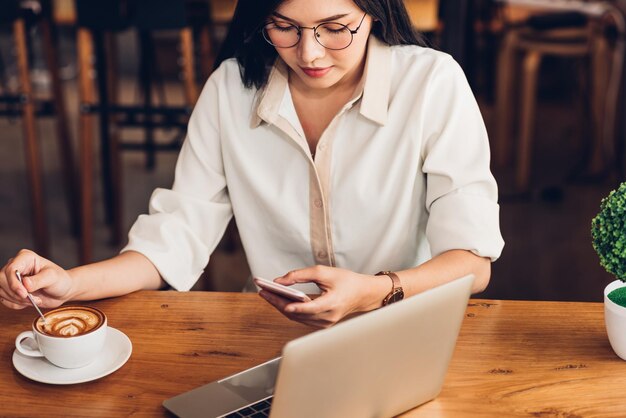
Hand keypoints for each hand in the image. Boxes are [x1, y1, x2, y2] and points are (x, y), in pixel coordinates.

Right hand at [0, 249, 73, 309]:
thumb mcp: (53, 277)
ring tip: (35, 299)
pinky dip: (16, 304)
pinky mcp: (10, 289)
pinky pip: (4, 299)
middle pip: (2, 280)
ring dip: (18, 300)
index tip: (24, 293)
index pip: (11, 269)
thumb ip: (39, 280)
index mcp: (25, 257)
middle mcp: (16, 266)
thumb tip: (25, 283)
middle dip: (16, 293)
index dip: (14, 283)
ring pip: (2, 291)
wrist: (62, 290)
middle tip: (33, 298)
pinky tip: (30, 301)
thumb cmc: (60, 280)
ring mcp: (11, 278)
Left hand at [258, 265, 388, 327]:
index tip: (282, 302)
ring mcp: (325, 323)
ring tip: (266, 294)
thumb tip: (279, 281)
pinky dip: (289, 310)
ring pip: (297, 318)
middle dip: (278, 303)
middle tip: (263, 291)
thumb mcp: (324, 272)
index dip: (296, 306)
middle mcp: (328, 317)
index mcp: (332, 304)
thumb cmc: (346, 281)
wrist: (362, 294)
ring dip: (280, 306)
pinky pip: (301, 319)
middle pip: (298, 314)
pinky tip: (279, 300)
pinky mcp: (322, 324)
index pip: (311, 308)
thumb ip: (300, 275)